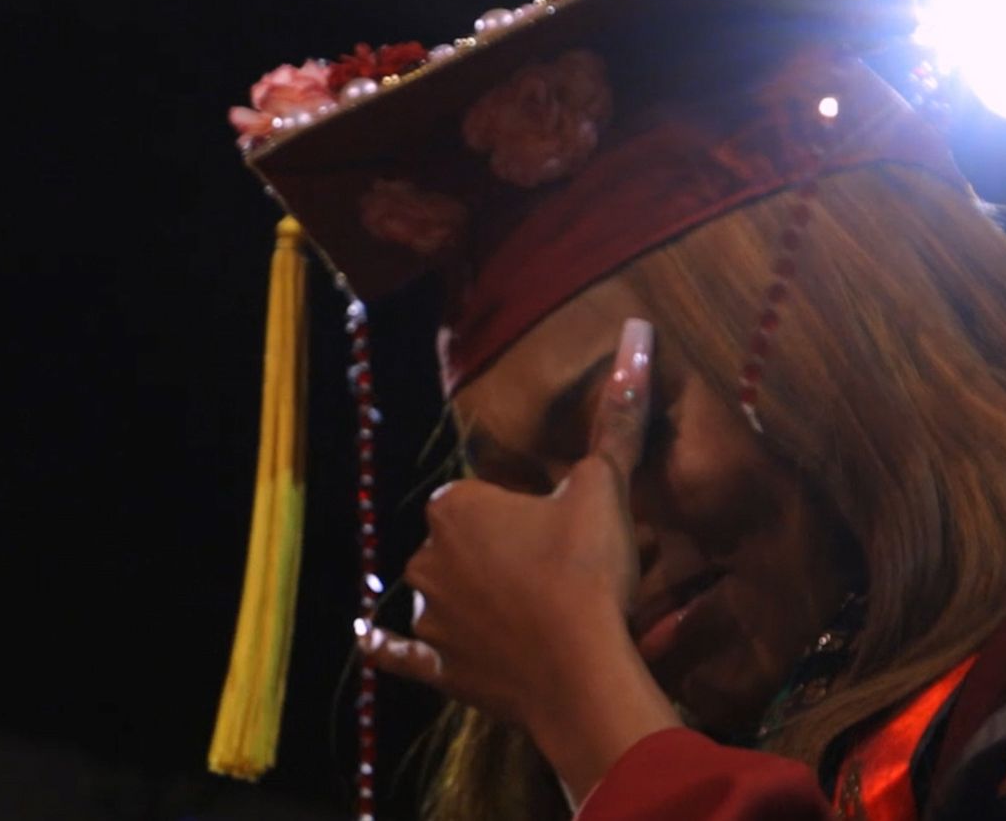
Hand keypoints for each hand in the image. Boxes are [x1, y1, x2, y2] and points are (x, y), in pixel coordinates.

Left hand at [359, 318, 680, 799]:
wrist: (581, 672)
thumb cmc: (587, 570)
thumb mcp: (605, 487)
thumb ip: (617, 417)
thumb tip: (637, 332)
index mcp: (457, 507)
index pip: (481, 492)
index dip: (520, 508)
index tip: (556, 525)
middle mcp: (427, 557)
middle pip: (460, 541)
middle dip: (497, 550)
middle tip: (555, 567)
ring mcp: (428, 616)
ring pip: (440, 592)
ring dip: (466, 596)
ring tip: (526, 612)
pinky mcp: (437, 668)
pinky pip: (401, 653)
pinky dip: (387, 647)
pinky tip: (368, 641)